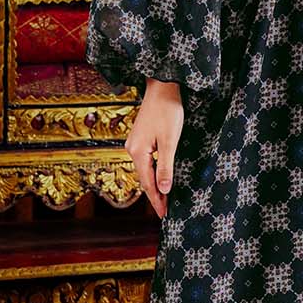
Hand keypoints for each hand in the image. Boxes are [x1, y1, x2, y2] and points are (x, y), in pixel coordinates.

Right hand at [127, 79, 184, 217]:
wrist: (162, 87)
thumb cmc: (168, 111)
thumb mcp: (170, 141)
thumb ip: (166, 166)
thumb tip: (164, 190)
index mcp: (138, 152)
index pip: (148, 184)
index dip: (156, 200)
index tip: (164, 215)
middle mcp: (132, 149)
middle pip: (144, 179)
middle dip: (154, 196)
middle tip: (165, 212)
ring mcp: (134, 143)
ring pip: (144, 170)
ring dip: (154, 185)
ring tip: (164, 199)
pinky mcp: (140, 138)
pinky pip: (146, 161)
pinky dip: (153, 172)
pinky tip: (159, 177)